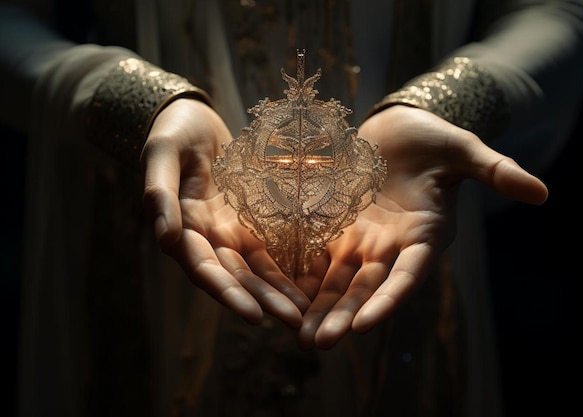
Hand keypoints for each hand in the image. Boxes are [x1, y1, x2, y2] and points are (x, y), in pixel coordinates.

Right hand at [141, 99, 310, 327]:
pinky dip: (288, 262)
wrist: (193, 119)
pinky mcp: (251, 218)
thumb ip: (160, 193)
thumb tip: (165, 240)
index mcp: (183, 228)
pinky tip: (312, 277)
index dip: (227, 292)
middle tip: (294, 321)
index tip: (253, 316)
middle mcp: (208, 237)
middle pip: (236, 275)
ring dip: (279, 290)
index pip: (204, 268)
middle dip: (263, 300)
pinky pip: (272, 243)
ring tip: (306, 310)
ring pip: (257, 266)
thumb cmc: (172, 132)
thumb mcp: (162, 154)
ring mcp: (231, 229)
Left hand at [296, 105, 547, 348]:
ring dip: (315, 305)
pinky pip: (313, 250)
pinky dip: (297, 271)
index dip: (389, 299)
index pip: (407, 274)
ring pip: (335, 277)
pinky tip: (276, 290)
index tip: (365, 325)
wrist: (400, 129)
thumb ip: (495, 171)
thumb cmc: (436, 140)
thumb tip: (541, 193)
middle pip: (365, 286)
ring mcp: (360, 236)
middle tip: (316, 345)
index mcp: (423, 235)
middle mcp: (390, 244)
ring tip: (292, 333)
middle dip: (341, 315)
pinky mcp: (334, 222)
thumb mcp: (465, 151)